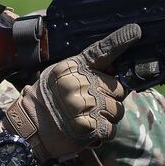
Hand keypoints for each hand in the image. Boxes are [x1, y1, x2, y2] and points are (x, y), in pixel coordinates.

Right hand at [2, 24, 140, 161]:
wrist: (28, 130)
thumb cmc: (45, 103)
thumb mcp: (59, 78)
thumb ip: (85, 73)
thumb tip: (114, 71)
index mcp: (72, 68)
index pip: (100, 52)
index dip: (120, 41)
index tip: (135, 32)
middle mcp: (80, 83)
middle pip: (118, 88)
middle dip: (110, 99)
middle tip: (90, 106)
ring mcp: (86, 104)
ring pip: (118, 110)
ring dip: (107, 118)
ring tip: (85, 118)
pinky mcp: (90, 126)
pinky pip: (111, 129)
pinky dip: (102, 134)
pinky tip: (86, 131)